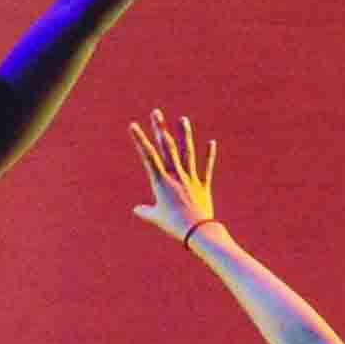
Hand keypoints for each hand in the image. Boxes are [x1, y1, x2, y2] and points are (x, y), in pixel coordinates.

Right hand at [129, 108, 219, 241]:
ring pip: (187, 152)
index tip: (133, 125)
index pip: (148, 156)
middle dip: (160, 128)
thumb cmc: (173, 225)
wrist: (196, 231)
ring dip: (184, 135)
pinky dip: (209, 155)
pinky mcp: (203, 185)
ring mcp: (190, 178)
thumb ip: (146, 211)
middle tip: (156, 112)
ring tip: (183, 119)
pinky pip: (206, 168)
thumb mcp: (156, 217)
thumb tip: (137, 210)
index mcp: (161, 181)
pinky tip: (211, 142)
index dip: (140, 139)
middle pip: (166, 148)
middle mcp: (176, 175)